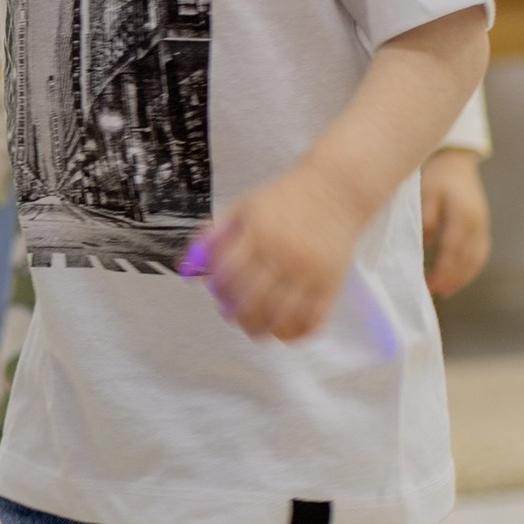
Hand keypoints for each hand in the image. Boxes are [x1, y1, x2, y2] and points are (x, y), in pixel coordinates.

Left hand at [184, 162, 360, 342]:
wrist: (335, 189)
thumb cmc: (285, 198)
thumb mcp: (245, 206)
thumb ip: (215, 234)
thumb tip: (188, 266)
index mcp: (258, 233)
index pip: (229, 272)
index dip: (219, 289)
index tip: (218, 294)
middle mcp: (284, 254)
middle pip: (254, 300)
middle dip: (238, 316)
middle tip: (234, 318)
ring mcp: (309, 270)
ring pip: (282, 315)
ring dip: (264, 329)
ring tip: (257, 330)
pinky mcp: (331, 282)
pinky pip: (313, 317)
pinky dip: (297, 332)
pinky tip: (285, 333)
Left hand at [420, 147, 490, 297]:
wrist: (455, 162)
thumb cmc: (435, 177)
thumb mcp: (425, 193)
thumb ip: (425, 219)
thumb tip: (424, 245)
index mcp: (463, 214)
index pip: (453, 249)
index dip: (443, 269)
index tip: (429, 283)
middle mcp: (477, 222)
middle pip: (467, 258)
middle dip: (451, 278)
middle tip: (434, 292)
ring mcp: (483, 226)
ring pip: (477, 259)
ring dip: (462, 278)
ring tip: (444, 291)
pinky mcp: (483, 228)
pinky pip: (480, 254)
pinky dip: (470, 269)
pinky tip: (457, 279)